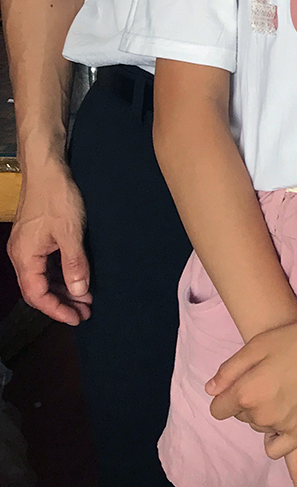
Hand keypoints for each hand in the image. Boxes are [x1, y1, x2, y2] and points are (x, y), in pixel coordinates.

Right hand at [7, 160, 90, 324]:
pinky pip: (44, 265)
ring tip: (85, 298)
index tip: (77, 318)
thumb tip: (79, 293)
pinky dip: (60, 274)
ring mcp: (26, 246)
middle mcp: (21, 255)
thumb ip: (74, 264)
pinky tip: (76, 277)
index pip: (37, 295)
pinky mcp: (34, 238)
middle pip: (38, 290)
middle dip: (61, 303)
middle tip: (85, 312)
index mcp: (25, 257)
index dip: (56, 310)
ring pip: (41, 278)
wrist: (47, 168)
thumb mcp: (71, 232)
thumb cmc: (57, 197)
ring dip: (62, 289)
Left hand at [207, 317, 296, 456]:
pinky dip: (277, 435)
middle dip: (250, 403)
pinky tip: (288, 418)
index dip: (227, 396)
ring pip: (261, 427)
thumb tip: (212, 391)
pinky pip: (276, 448)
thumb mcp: (259, 344)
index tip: (243, 385)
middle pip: (242, 417)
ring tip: (287, 392)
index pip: (218, 409)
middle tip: (272, 381)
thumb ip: (230, 370)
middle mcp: (261, 415)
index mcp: (247, 392)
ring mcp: (283, 427)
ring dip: (266, 414)